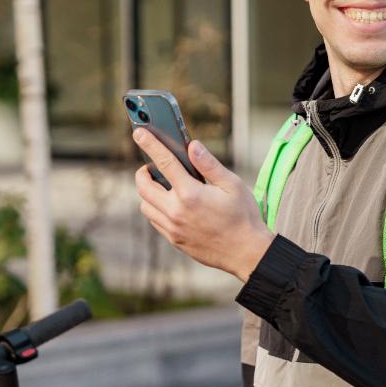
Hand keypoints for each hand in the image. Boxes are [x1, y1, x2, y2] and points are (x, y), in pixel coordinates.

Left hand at [133, 129, 274, 281]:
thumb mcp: (232, 184)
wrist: (246, 253)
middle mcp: (176, 211)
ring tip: (163, 186)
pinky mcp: (175, 240)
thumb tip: (192, 146)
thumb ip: (209, 164)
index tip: (139, 133)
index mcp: (190, 194)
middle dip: (143, 172)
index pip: (164, 162)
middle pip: (144, 187)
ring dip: (148, 193)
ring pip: (145, 206)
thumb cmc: (243, 216)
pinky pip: (154, 221)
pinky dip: (156, 209)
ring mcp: (173, 228)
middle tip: (152, 166)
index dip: (150, 145)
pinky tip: (171, 205)